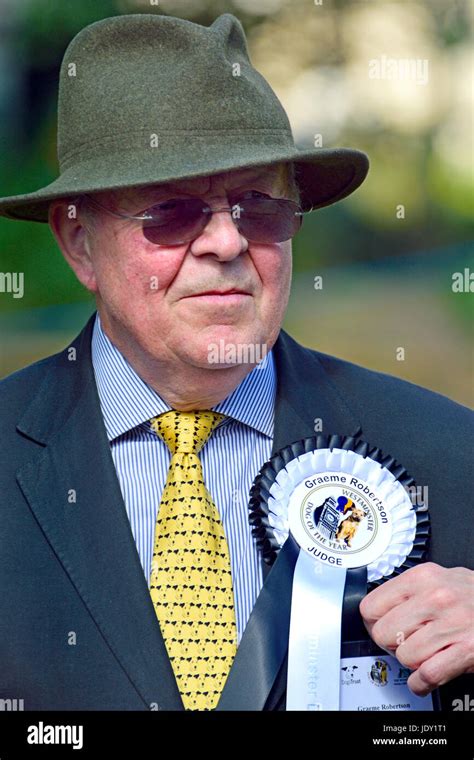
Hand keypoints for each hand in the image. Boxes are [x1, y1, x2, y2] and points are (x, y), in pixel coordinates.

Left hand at [359, 562, 473, 695]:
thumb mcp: (440, 578)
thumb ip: (410, 590)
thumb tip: (380, 607)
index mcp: (423, 577)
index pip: (372, 606)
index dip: (372, 623)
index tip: (379, 627)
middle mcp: (435, 598)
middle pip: (383, 634)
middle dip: (390, 644)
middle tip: (402, 643)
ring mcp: (451, 624)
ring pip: (404, 656)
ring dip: (411, 662)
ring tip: (423, 654)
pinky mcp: (466, 650)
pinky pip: (427, 674)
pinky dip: (421, 683)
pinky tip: (425, 677)